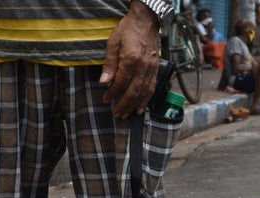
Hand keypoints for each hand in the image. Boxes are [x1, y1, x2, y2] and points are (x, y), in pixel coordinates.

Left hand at [100, 1, 159, 118]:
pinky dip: (147, 100)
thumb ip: (109, 64)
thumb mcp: (113, 43)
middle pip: (133, 91)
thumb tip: (104, 82)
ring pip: (144, 92)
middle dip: (124, 105)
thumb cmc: (128, 29)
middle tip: (116, 114)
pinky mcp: (156, 69)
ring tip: (127, 115)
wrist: (146, 20)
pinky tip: (141, 107)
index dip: (112, 93)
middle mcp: (143, 66)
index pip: (121, 82)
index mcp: (130, 59)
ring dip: (135, 106)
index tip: (105, 100)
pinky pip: (152, 88)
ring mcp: (151, 68)